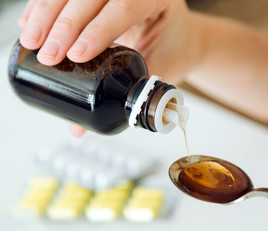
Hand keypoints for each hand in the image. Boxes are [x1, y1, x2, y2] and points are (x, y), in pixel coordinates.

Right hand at [19, 0, 199, 82]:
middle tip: (48, 54)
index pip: (125, 7)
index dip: (97, 30)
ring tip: (31, 39)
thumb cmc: (174, 49)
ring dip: (47, 12)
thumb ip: (126, 94)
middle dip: (64, 25)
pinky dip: (45, 5)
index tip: (75, 55)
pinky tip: (31, 21)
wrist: (181, 37)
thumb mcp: (159, 69)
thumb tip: (81, 127)